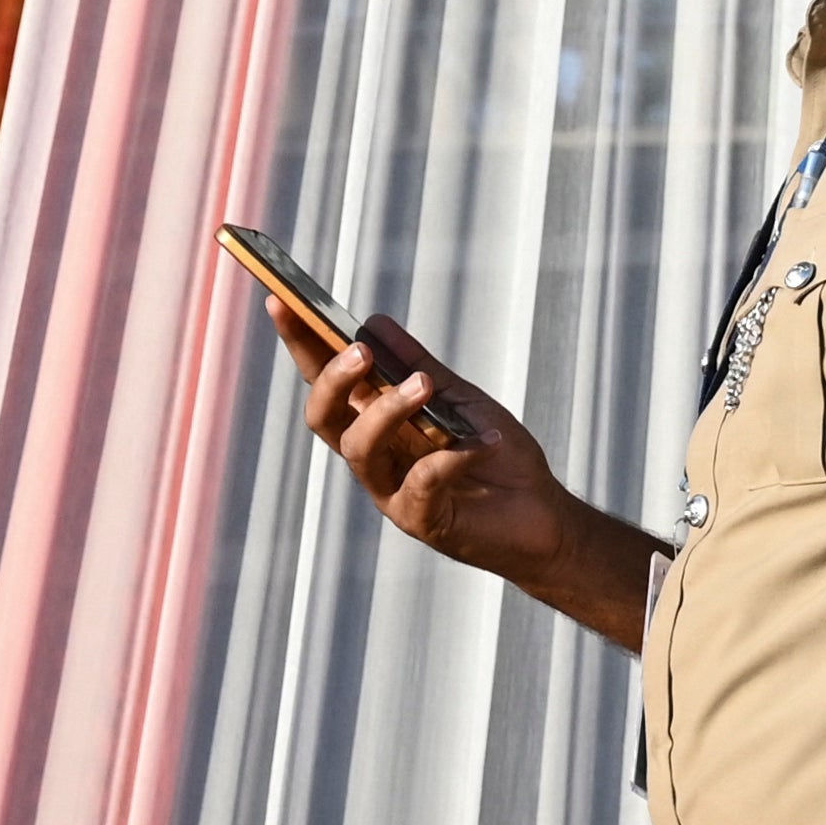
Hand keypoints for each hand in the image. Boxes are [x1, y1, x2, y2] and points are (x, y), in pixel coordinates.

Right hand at [269, 301, 580, 591]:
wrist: (543, 514)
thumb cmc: (499, 457)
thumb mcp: (459, 400)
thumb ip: (417, 365)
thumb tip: (372, 321)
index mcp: (378, 425)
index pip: (327, 382)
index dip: (301, 345)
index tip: (282, 302)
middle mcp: (376, 458)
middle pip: (324, 418)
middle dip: (332, 380)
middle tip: (360, 352)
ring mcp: (393, 492)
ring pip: (360, 450)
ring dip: (388, 411)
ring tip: (424, 385)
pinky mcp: (423, 521)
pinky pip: (422, 484)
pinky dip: (452, 456)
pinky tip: (485, 440)